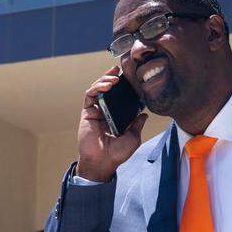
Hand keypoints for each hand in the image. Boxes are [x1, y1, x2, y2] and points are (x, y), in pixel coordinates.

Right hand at [76, 65, 148, 181]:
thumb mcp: (133, 138)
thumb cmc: (117, 154)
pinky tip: (108, 84)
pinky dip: (98, 86)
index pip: (119, 97)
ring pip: (98, 88)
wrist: (103, 162)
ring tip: (115, 77)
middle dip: (113, 77)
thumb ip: (137, 125)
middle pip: (108, 89)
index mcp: (116, 117)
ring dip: (105, 79)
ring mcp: (95, 111)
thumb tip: (144, 114)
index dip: (124, 87)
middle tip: (121, 69)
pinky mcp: (87, 112)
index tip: (131, 78)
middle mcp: (105, 112)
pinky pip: (90, 95)